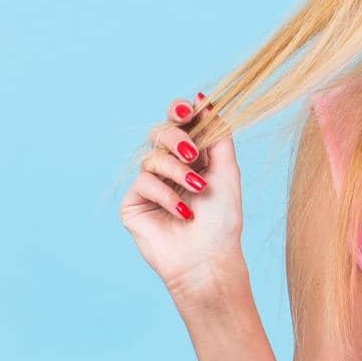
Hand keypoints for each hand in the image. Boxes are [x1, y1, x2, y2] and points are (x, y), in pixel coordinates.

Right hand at [119, 92, 244, 306]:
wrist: (209, 260)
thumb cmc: (223, 220)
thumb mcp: (227, 172)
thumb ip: (218, 137)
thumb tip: (206, 100)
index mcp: (193, 158)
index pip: (181, 125)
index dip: (180, 112)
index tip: (189, 110)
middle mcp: (169, 168)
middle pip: (160, 133)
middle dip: (175, 137)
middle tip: (192, 152)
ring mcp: (150, 185)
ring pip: (152, 157)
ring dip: (177, 172)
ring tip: (199, 190)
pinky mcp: (134, 203)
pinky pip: (143, 182)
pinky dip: (166, 194)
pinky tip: (183, 212)